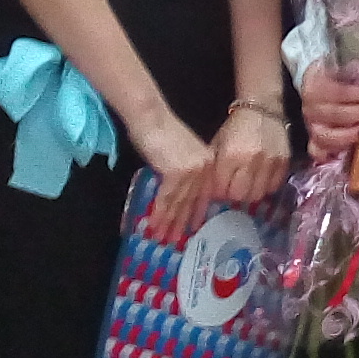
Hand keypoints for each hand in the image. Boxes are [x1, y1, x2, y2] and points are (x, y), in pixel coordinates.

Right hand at [138, 111, 217, 236]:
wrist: (151, 118)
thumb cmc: (161, 132)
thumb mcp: (180, 153)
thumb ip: (184, 171)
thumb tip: (179, 190)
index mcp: (207, 163)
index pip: (203, 194)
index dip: (196, 213)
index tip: (192, 228)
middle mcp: (203, 169)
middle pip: (191, 201)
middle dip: (181, 223)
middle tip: (174, 240)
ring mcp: (191, 172)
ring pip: (178, 203)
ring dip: (168, 223)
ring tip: (162, 238)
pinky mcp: (175, 173)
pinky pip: (166, 198)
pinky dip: (159, 213)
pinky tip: (154, 225)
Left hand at [211, 103, 290, 206]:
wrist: (262, 108)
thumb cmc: (236, 126)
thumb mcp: (218, 143)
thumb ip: (214, 167)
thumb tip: (211, 191)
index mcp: (230, 155)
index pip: (222, 188)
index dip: (218, 191)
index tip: (219, 188)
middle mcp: (251, 161)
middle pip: (240, 196)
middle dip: (233, 194)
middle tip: (232, 188)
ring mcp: (270, 162)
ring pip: (258, 195)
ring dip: (250, 193)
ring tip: (246, 184)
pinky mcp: (284, 162)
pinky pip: (274, 187)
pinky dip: (266, 187)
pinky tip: (260, 179)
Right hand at [300, 60, 358, 155]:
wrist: (312, 81)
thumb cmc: (334, 75)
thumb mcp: (344, 67)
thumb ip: (357, 70)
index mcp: (317, 86)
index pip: (340, 92)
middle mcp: (311, 107)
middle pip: (336, 114)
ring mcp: (311, 125)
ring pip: (326, 136)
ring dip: (348, 136)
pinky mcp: (312, 138)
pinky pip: (316, 151)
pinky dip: (328, 154)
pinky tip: (343, 152)